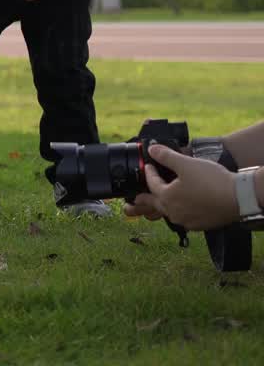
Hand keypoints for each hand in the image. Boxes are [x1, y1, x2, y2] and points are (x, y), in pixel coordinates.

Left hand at [123, 144, 239, 230]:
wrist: (239, 197)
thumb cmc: (212, 181)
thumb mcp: (186, 164)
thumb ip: (166, 156)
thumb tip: (151, 149)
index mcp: (166, 197)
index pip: (152, 184)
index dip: (149, 173)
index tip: (148, 166)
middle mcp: (173, 212)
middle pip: (155, 203)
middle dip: (145, 199)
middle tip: (135, 200)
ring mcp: (186, 221)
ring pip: (170, 213)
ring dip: (164, 206)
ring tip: (160, 204)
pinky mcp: (200, 225)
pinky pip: (184, 219)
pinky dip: (180, 212)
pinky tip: (183, 209)